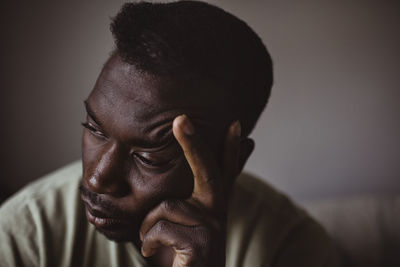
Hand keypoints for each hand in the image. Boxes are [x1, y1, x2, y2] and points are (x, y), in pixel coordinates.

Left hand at [139, 115, 241, 266]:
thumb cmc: (179, 255)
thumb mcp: (180, 226)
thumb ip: (179, 204)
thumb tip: (173, 190)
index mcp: (212, 206)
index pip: (225, 171)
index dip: (231, 148)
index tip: (236, 124)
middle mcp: (218, 213)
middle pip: (208, 171)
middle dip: (194, 143)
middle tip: (181, 119)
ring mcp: (212, 228)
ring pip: (165, 207)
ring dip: (147, 226)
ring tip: (152, 241)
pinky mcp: (201, 244)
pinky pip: (159, 228)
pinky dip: (148, 241)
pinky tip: (153, 251)